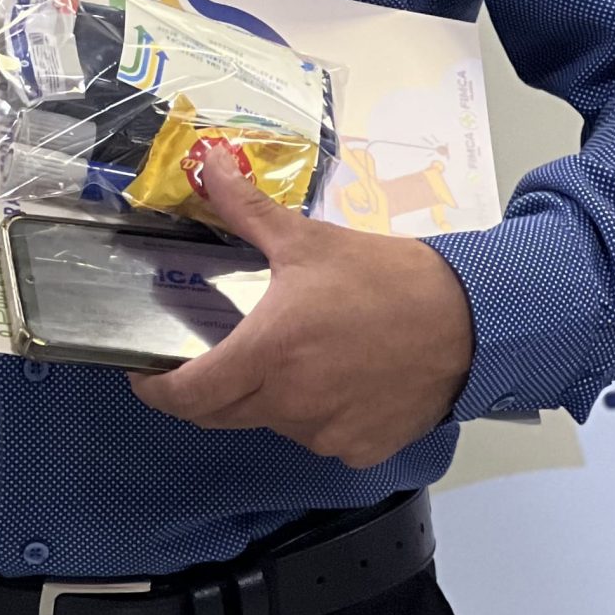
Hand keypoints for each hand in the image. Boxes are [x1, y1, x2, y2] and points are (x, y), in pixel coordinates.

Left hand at [131, 145, 474, 467]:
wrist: (471, 320)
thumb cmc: (389, 280)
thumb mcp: (308, 239)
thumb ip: (247, 208)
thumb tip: (211, 165)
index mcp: (268, 353)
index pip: (188, 396)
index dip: (156, 391)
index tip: (144, 374)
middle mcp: (290, 404)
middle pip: (220, 414)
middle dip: (205, 390)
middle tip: (211, 356)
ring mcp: (325, 433)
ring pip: (270, 423)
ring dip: (266, 397)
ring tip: (294, 353)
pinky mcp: (359, 449)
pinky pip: (316, 437)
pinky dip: (313, 413)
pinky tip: (335, 377)